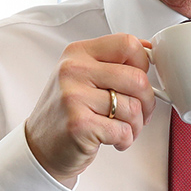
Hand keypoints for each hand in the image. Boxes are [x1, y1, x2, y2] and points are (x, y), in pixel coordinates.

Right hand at [24, 34, 155, 186]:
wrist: (40, 148)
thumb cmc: (68, 112)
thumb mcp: (82, 76)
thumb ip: (112, 62)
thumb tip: (149, 51)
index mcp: (78, 52)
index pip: (127, 43)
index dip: (143, 63)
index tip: (140, 78)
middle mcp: (73, 70)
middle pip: (137, 78)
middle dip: (147, 101)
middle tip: (140, 113)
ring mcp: (74, 97)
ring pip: (133, 107)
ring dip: (136, 125)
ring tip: (124, 129)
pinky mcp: (79, 124)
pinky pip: (122, 130)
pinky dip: (125, 139)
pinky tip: (114, 140)